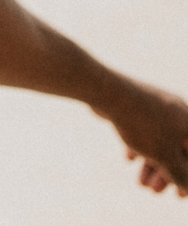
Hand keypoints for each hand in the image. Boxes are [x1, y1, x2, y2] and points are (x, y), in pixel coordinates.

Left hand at [97, 77, 187, 196]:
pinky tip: (128, 158)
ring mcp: (158, 105)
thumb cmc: (142, 125)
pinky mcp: (138, 103)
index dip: (187, 177)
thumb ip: (180, 174)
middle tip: (153, 190)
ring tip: (140, 182)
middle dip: (167, 173)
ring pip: (159, 140)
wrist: (109, 92)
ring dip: (152, 163)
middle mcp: (178, 111)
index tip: (178, 196)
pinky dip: (140, 145)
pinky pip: (144, 129)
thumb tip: (187, 187)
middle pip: (177, 149)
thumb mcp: (165, 157)